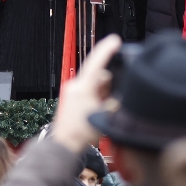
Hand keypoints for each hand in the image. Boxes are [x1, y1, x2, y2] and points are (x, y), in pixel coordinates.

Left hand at [50, 34, 121, 152]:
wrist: (64, 145)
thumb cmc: (81, 133)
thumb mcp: (105, 116)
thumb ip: (114, 101)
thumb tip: (121, 93)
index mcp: (83, 86)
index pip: (96, 62)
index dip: (107, 49)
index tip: (116, 41)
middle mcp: (75, 85)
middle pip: (98, 74)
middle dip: (109, 83)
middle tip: (112, 100)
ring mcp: (72, 91)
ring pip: (94, 83)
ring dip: (103, 91)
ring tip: (103, 109)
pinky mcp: (71, 97)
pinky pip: (88, 89)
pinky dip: (96, 95)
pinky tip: (98, 109)